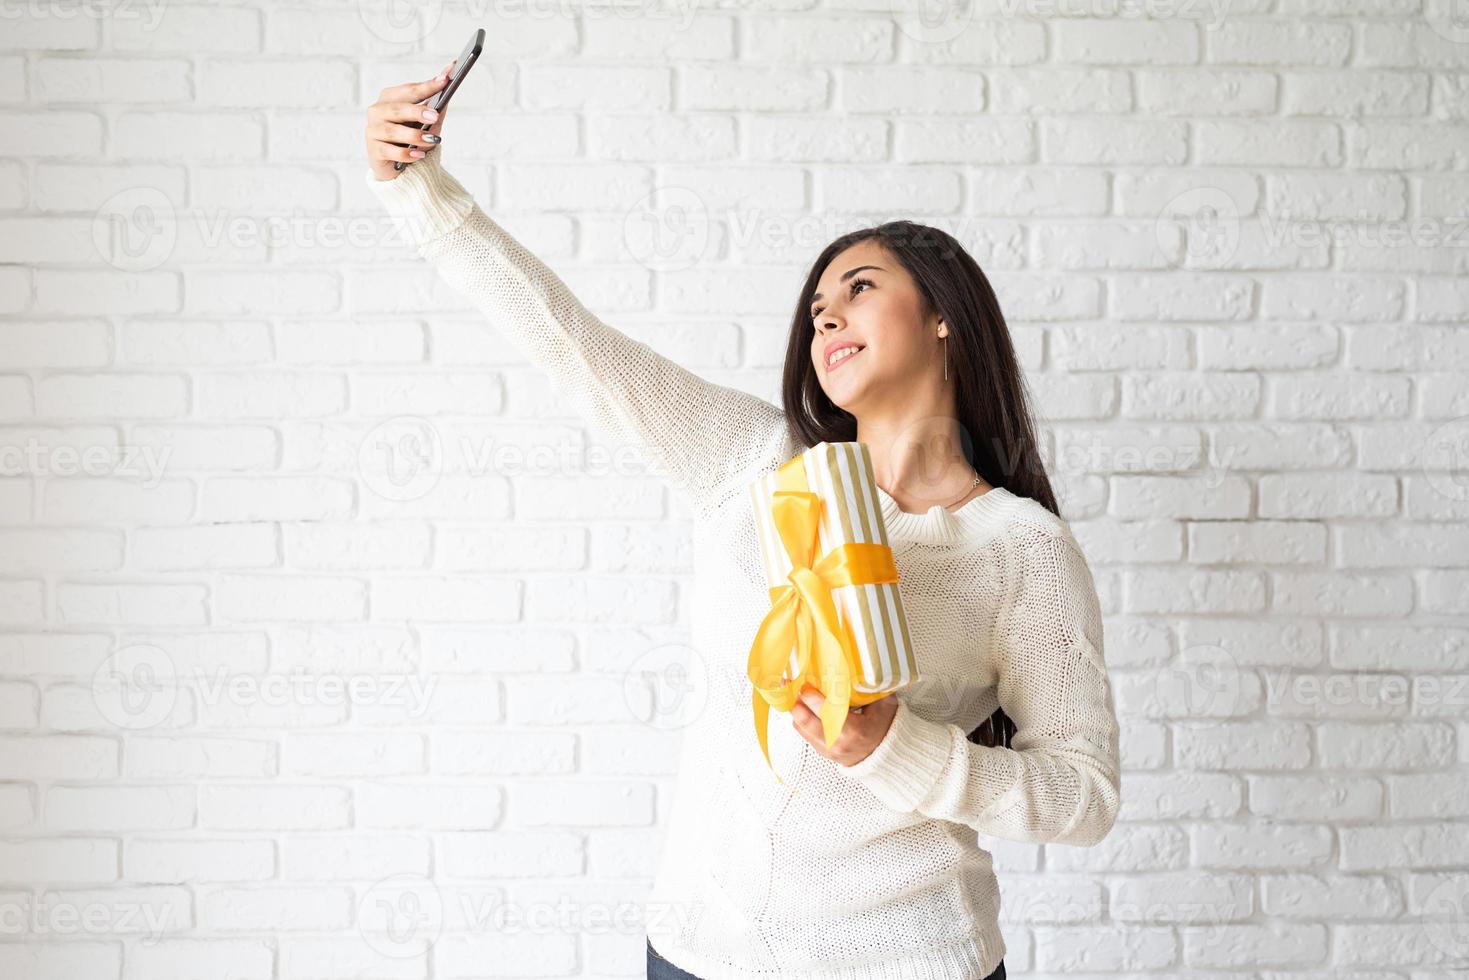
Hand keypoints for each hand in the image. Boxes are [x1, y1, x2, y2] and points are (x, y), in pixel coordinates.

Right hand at [364, 61, 454, 180]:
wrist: (398, 167)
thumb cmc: (411, 138)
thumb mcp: (426, 122)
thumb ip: (436, 106)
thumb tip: (447, 87)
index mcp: (390, 98)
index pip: (409, 90)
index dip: (427, 86)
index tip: (445, 79)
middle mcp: (378, 111)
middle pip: (397, 109)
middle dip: (417, 111)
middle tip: (435, 115)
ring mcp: (373, 131)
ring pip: (392, 131)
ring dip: (414, 135)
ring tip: (432, 139)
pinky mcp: (374, 151)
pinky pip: (390, 151)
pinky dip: (406, 153)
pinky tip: (419, 155)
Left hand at [791, 687, 898, 766]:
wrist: (888, 756)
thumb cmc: (886, 727)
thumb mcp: (884, 705)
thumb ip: (871, 689)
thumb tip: (860, 666)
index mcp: (853, 730)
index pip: (825, 711)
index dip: (811, 696)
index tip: (804, 683)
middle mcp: (837, 742)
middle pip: (805, 721)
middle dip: (795, 701)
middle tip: (790, 684)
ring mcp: (828, 750)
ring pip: (801, 728)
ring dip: (795, 709)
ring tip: (793, 692)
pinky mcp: (822, 752)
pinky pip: (804, 734)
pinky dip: (800, 718)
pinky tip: (801, 705)